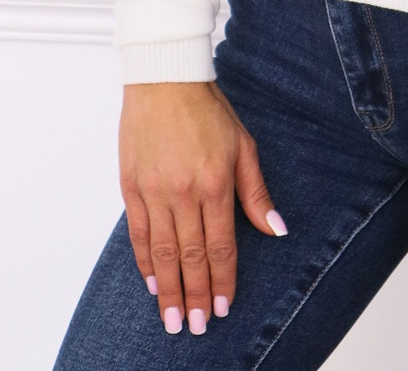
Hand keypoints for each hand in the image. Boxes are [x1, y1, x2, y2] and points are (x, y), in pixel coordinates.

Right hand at [118, 80, 286, 335]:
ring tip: (170, 320)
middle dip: (194, 297)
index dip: (222, 282)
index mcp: (216, 183)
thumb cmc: (208, 110)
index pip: (220, 246)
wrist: (165, 79)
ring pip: (163, 252)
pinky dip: (144, 261)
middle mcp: (184, 193)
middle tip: (194, 328)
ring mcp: (154, 191)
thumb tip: (276, 229)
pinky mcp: (131, 186)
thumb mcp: (243, 145)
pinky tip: (151, 281)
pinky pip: (138, 233)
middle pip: (190, 257)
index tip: (222, 309)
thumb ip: (255, 192)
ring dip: (167, 290)